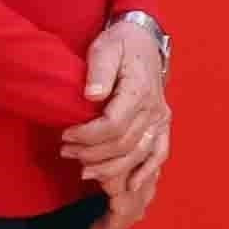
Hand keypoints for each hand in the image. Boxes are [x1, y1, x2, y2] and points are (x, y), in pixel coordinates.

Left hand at [65, 17, 169, 228]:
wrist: (144, 42)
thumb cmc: (120, 45)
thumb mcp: (105, 46)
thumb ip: (99, 68)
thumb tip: (92, 94)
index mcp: (139, 91)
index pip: (113, 125)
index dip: (87, 136)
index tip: (66, 135)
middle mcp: (154, 110)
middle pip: (123, 145)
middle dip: (91, 154)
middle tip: (66, 151)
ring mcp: (160, 120)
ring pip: (137, 155)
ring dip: (109, 167)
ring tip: (82, 168)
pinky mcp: (162, 126)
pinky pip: (159, 155)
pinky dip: (145, 173)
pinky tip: (129, 186)